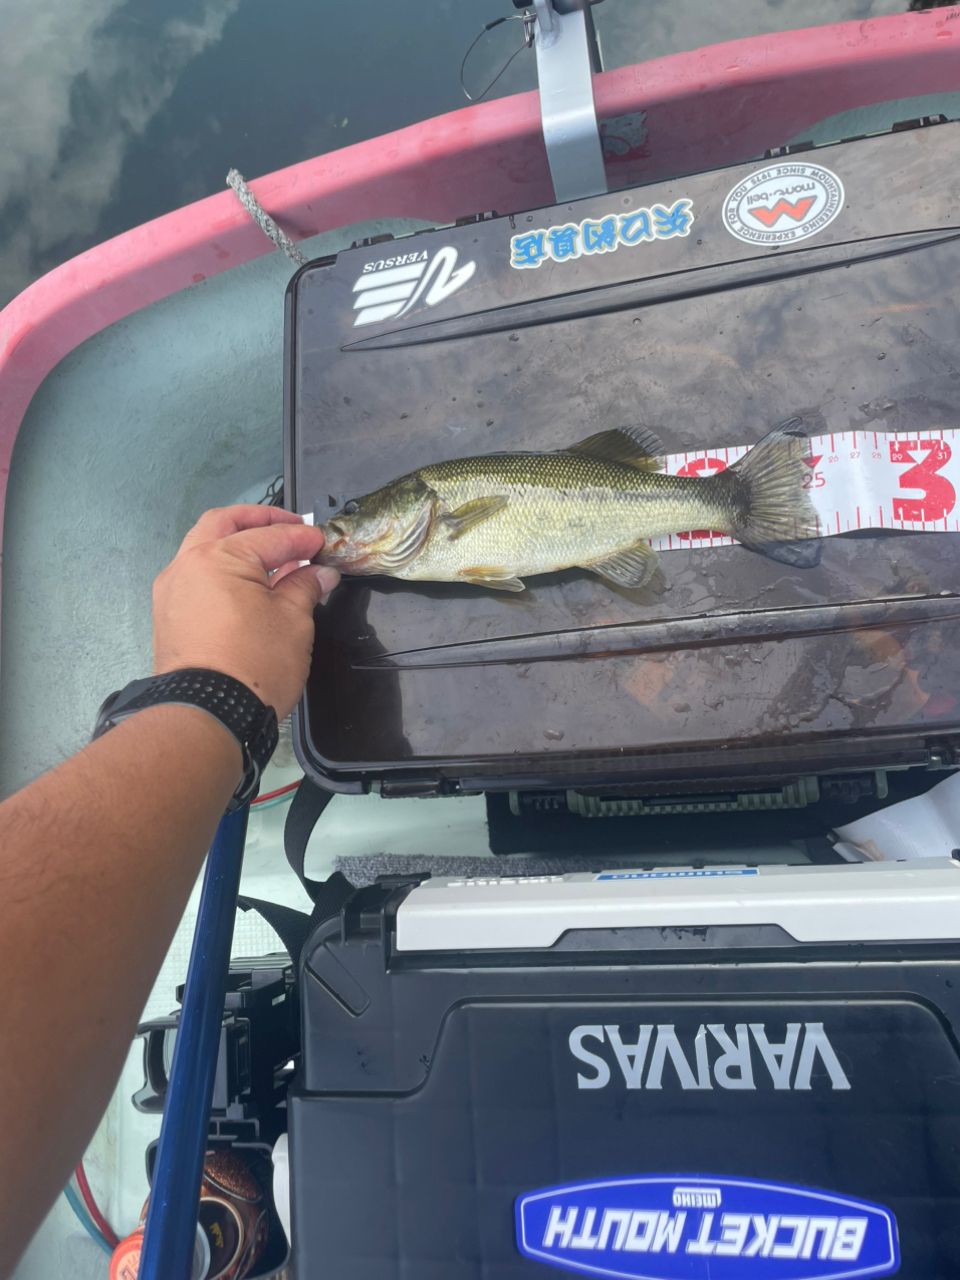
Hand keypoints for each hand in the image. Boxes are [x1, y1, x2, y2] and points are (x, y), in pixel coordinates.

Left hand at [152, 506, 339, 718]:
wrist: (206, 715)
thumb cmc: (255, 664)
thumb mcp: (294, 621)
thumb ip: (305, 587)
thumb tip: (319, 573)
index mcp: (219, 556)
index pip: (270, 537)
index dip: (302, 539)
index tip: (323, 543)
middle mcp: (188, 563)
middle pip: (224, 524)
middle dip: (259, 521)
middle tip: (291, 528)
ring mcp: (172, 588)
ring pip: (204, 548)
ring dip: (237, 544)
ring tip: (272, 558)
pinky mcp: (168, 614)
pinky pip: (197, 576)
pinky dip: (222, 570)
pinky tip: (247, 585)